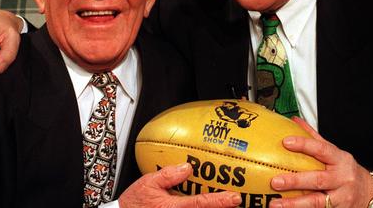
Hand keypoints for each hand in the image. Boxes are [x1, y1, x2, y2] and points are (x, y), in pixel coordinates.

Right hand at [119, 163, 240, 207]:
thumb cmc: (134, 203)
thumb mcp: (147, 183)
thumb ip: (168, 176)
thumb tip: (186, 167)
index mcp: (173, 207)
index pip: (201, 203)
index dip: (220, 201)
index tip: (235, 198)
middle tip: (238, 200)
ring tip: (229, 203)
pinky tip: (214, 204)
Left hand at [269, 117, 372, 207]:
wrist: (370, 193)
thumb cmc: (345, 171)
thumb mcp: (334, 153)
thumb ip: (315, 139)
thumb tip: (295, 121)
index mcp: (340, 160)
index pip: (322, 149)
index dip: (304, 145)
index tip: (286, 142)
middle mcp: (342, 179)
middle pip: (318, 180)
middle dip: (296, 181)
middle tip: (275, 181)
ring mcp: (341, 197)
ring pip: (317, 201)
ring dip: (295, 204)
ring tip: (276, 204)